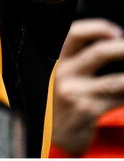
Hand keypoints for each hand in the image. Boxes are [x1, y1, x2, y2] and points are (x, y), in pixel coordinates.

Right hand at [52, 18, 123, 155]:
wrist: (49, 138)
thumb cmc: (57, 103)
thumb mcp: (57, 76)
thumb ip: (74, 59)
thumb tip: (108, 42)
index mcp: (56, 60)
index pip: (76, 33)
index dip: (99, 28)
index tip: (116, 31)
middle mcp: (64, 74)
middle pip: (99, 52)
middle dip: (122, 48)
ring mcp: (76, 93)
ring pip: (115, 80)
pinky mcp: (88, 112)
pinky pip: (118, 100)